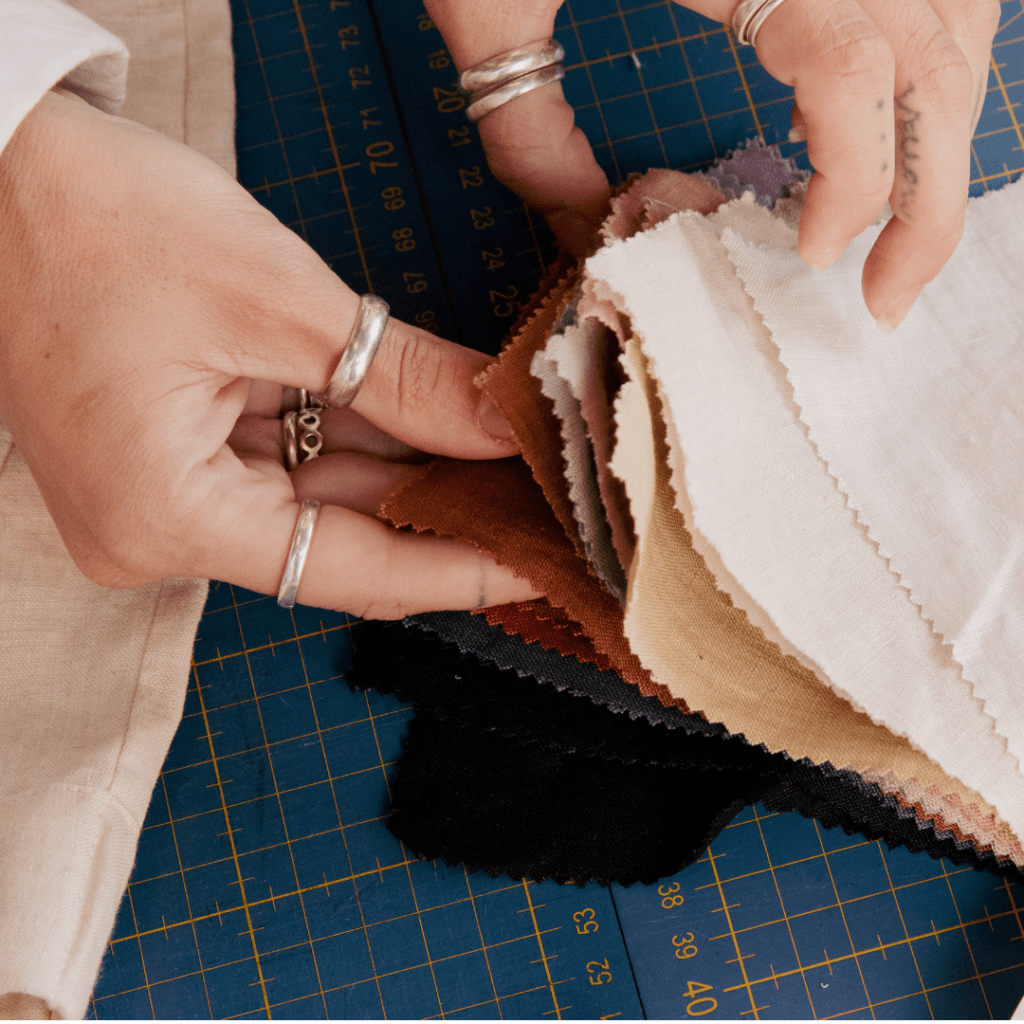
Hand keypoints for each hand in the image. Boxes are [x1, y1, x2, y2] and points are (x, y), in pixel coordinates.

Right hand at [0, 89, 539, 616]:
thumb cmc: (95, 215)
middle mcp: (153, 529)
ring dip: (406, 471)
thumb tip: (502, 420)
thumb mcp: (275, 297)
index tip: (541, 570)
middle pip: (336, 538)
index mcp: (163, 516)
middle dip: (443, 511)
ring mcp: (157, 494)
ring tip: (508, 465)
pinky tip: (433, 427)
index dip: (458, 570)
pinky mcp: (166, 455)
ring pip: (315, 497)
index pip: (350, 570)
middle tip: (544, 506)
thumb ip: (403, 375)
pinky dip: (355, 440)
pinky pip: (281, 463)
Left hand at [428, 0, 999, 330]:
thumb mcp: (487, 4)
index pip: (859, 77)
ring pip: (963, 25)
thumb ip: (527, 135)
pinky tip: (872, 118)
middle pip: (942, 65)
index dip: (857, 186)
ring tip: (887, 227)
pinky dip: (925, 61)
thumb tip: (588, 231)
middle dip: (927, 202)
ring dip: (936, 135)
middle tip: (886, 298)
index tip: (814, 256)